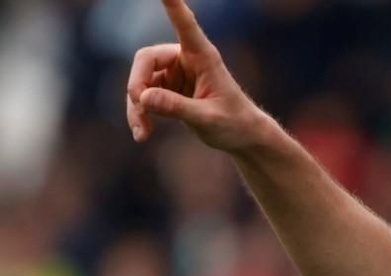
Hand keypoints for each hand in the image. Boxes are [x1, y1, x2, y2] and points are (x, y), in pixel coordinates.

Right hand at [127, 0, 266, 150]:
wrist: (242, 137)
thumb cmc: (234, 123)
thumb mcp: (208, 119)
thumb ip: (177, 108)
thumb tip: (143, 98)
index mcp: (203, 56)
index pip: (185, 25)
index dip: (173, 6)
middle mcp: (185, 58)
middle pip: (145, 59)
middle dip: (137, 85)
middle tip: (140, 108)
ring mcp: (174, 72)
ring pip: (140, 81)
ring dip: (137, 106)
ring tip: (141, 133)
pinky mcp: (167, 88)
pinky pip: (143, 96)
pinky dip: (140, 113)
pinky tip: (142, 133)